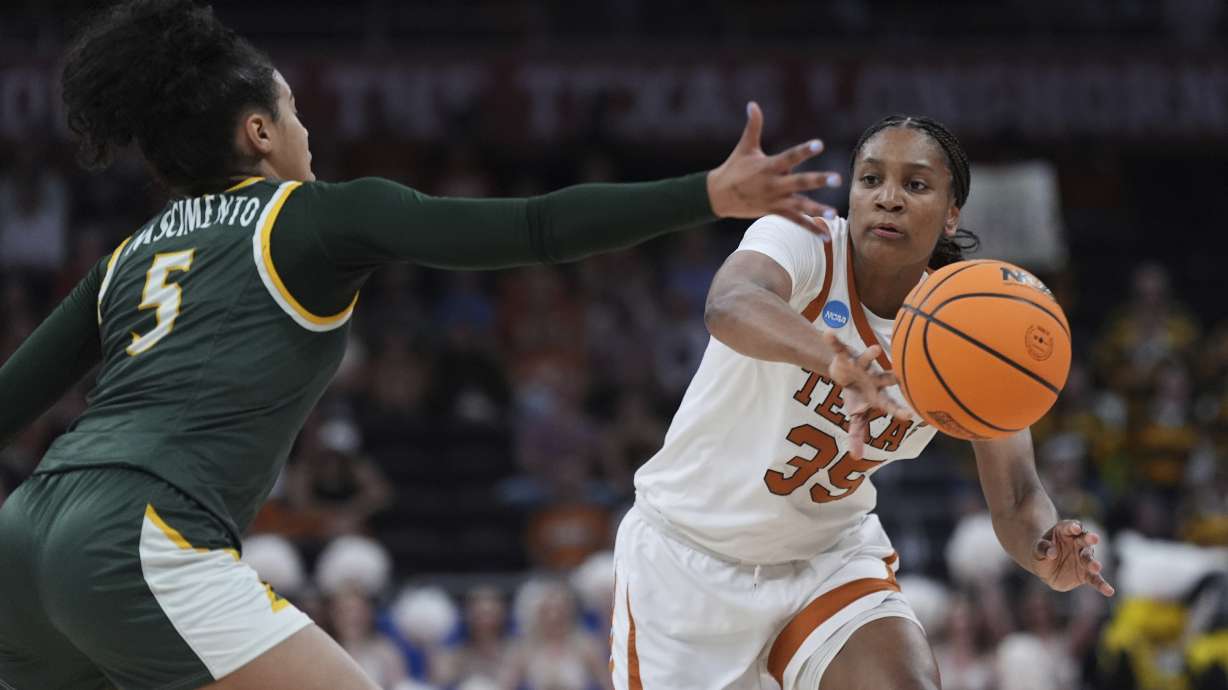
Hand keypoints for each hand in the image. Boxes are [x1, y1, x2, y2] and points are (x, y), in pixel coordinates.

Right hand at [706, 101, 841, 237]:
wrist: (718, 196)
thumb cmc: (734, 168)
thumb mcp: (744, 147)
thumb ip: (753, 126)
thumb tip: (753, 104)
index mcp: (769, 166)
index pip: (790, 156)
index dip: (804, 150)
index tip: (819, 145)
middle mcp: (774, 184)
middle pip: (800, 182)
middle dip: (818, 180)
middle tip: (837, 179)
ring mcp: (775, 200)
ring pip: (800, 205)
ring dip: (817, 210)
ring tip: (835, 213)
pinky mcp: (774, 212)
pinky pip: (795, 221)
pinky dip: (810, 228)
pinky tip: (825, 236)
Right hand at [823, 332, 910, 458]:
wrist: (846, 372)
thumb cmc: (857, 396)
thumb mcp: (856, 416)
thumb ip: (857, 435)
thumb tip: (856, 458)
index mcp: (877, 395)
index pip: (890, 405)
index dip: (898, 411)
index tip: (909, 417)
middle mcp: (873, 378)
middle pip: (885, 378)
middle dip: (892, 377)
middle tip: (901, 377)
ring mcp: (861, 365)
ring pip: (866, 359)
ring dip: (870, 354)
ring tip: (875, 349)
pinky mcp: (846, 355)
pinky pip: (839, 347)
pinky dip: (833, 341)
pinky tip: (827, 333)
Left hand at [1033, 520, 1114, 596]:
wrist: (1046, 567)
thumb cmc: (1042, 552)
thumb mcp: (1037, 548)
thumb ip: (1043, 548)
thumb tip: (1051, 553)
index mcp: (1065, 531)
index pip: (1070, 526)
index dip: (1073, 526)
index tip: (1076, 527)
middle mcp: (1078, 542)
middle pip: (1084, 540)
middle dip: (1089, 539)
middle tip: (1094, 539)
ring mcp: (1083, 558)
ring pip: (1089, 559)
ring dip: (1093, 563)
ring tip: (1096, 567)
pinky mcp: (1086, 573)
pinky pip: (1095, 579)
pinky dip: (1102, 585)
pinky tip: (1109, 591)